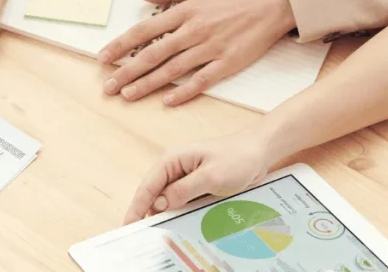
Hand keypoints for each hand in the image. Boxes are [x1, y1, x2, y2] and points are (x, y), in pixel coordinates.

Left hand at [98, 0, 294, 105]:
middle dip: (127, 72)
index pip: (144, 31)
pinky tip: (167, 101)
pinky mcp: (227, 63)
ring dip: (147, 84)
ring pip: (172, 70)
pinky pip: (201, 81)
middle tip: (108, 87)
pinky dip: (183, 92)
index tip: (104, 58)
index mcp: (184, 11)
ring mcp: (210, 48)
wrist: (272, 2)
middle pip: (153, 54)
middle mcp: (193, 31)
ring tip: (127, 95)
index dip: (121, 46)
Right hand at [124, 132, 272, 223]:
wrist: (258, 152)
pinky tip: (179, 223)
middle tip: (146, 235)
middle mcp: (173, 166)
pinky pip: (179, 201)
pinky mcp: (193, 184)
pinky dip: (177, 212)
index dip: (137, 208)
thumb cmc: (237, 157)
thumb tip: (160, 205)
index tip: (129, 226)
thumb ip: (183, 191)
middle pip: (153, 195)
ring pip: (166, 200)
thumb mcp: (210, 177)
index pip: (147, 187)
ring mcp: (183, 175)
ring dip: (165, 214)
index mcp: (171, 159)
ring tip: (161, 233)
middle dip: (148, 214)